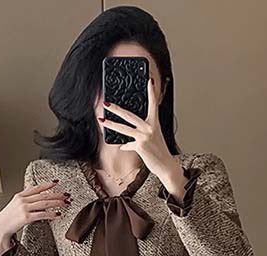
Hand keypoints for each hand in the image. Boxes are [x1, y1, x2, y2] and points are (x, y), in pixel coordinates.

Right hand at [0, 178, 69, 255]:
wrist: (0, 228)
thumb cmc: (9, 218)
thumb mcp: (15, 205)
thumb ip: (26, 200)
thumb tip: (38, 198)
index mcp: (20, 195)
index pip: (36, 188)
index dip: (47, 184)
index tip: (56, 182)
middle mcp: (22, 200)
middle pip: (43, 195)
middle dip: (56, 195)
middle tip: (65, 195)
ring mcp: (24, 208)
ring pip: (44, 203)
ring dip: (57, 203)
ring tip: (64, 203)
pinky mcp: (26, 217)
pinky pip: (42, 214)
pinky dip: (51, 214)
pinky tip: (57, 214)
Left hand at [99, 76, 185, 198]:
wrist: (165, 164)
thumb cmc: (158, 150)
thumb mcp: (153, 136)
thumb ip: (140, 132)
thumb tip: (126, 136)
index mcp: (154, 122)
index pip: (153, 104)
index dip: (151, 92)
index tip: (150, 80)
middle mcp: (149, 128)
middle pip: (129, 115)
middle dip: (116, 108)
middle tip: (107, 102)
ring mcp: (144, 137)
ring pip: (124, 129)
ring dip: (111, 124)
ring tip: (102, 120)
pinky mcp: (140, 146)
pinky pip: (127, 145)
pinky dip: (124, 146)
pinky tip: (122, 147)